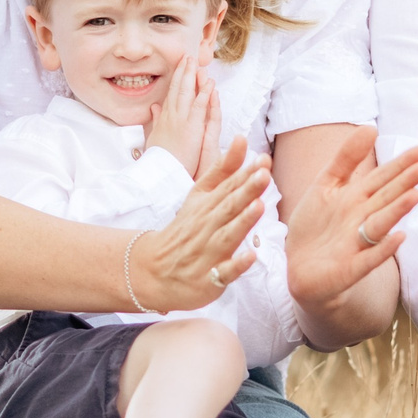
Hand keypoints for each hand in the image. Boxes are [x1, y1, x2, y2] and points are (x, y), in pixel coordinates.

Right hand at [130, 137, 267, 310]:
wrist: (153, 270)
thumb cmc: (185, 230)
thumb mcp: (200, 196)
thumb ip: (223, 170)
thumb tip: (242, 139)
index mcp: (206, 206)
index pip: (227, 187)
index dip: (246, 173)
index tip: (263, 159)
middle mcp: (207, 226)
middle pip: (228, 207)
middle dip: (246, 190)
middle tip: (264, 175)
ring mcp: (208, 253)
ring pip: (226, 236)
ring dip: (242, 221)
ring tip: (259, 206)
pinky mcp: (209, 279)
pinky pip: (223, 272)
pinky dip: (236, 265)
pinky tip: (250, 256)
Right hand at [144, 58, 218, 176]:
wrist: (159, 171)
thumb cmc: (158, 159)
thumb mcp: (154, 137)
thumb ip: (155, 120)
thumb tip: (153, 108)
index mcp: (163, 118)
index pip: (171, 94)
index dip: (175, 78)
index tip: (179, 66)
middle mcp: (171, 115)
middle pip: (177, 88)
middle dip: (182, 71)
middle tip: (187, 56)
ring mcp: (181, 120)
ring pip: (186, 93)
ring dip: (191, 76)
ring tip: (195, 61)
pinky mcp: (191, 127)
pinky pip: (199, 106)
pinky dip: (204, 93)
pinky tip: (209, 83)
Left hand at [284, 125, 417, 313]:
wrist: (298, 267)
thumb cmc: (315, 226)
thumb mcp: (325, 185)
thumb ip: (346, 159)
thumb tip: (370, 127)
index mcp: (357, 198)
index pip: (383, 177)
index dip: (401, 164)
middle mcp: (362, 219)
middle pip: (386, 198)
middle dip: (405, 183)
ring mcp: (358, 243)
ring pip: (381, 224)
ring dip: (398, 211)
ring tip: (415, 196)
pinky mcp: (350, 268)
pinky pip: (369, 258)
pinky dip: (383, 248)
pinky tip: (399, 237)